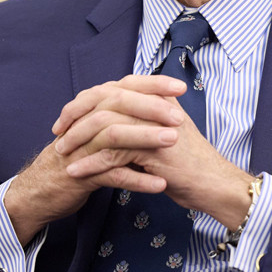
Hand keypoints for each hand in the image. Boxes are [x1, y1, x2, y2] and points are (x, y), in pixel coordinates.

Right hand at [4, 75, 186, 244]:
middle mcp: (86, 122)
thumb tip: (157, 103)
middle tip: (180, 116)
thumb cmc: (79, 158)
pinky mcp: (81, 174)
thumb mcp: (98, 132)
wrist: (43, 190)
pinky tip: (160, 185)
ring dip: (146, 138)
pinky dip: (137, 180)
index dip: (152, 85)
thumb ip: (122, 116)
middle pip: (118, 104)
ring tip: (174, 142)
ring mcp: (82, 147)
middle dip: (151, 108)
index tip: (180, 86)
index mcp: (94, 108)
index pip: (125, 87)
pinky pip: (112, 175)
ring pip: (114, 136)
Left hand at [54, 77, 254, 229]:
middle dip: (76, 116)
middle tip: (58, 134)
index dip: (86, 101)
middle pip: (104, 100)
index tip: (66, 118)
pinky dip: (91, 163)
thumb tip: (110, 118)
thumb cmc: (188, 163)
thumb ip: (142, 121)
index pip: (113, 89)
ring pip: (105, 125)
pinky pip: (113, 154)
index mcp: (156, 97)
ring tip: (61, 155)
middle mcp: (155, 105)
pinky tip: (75, 173)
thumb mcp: (162, 133)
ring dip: (79, 141)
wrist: (212, 183)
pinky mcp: (153, 150)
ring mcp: (155, 125)